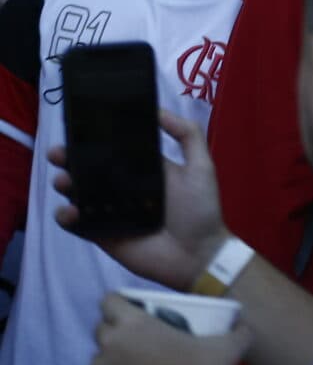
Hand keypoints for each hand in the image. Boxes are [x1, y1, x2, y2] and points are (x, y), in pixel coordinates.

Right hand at [53, 110, 229, 292]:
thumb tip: (157, 111)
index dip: (96, 140)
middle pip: (90, 170)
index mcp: (145, 170)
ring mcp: (111, 211)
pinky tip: (69, 211)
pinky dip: (67, 217)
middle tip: (59, 154)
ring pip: (79, 194)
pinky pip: (78, 225)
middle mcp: (124, 188)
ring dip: (66, 185)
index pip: (115, 150)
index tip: (80, 127)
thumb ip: (187, 136)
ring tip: (64, 180)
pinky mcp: (102, 234)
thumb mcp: (200, 166)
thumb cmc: (200, 209)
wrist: (197, 254)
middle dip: (71, 160)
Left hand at [91, 293, 246, 364]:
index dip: (120, 302)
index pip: (109, 301)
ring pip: (100, 356)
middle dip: (117, 329)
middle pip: (102, 328)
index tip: (135, 307)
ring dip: (113, 355)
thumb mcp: (227, 349)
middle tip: (141, 335)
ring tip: (137, 362)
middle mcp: (110, 345)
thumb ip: (238, 332)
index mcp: (133, 324)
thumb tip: (245, 326)